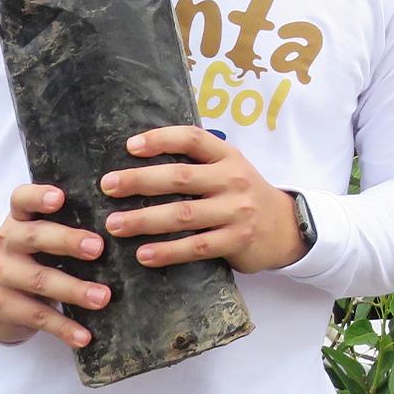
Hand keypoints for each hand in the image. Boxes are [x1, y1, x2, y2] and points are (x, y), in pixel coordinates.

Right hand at [0, 184, 109, 347]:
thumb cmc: (36, 258)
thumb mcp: (44, 237)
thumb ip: (70, 224)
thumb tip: (125, 220)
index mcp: (19, 218)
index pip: (22, 198)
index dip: (38, 196)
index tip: (60, 198)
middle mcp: (6, 242)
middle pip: (35, 236)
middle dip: (68, 241)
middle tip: (98, 248)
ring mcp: (2, 275)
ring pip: (39, 279)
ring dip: (74, 290)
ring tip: (103, 297)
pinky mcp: (3, 306)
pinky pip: (37, 317)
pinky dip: (64, 328)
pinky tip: (85, 336)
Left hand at [99, 126, 306, 273]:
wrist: (285, 227)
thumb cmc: (243, 194)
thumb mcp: (229, 169)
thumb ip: (197, 162)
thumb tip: (139, 157)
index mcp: (228, 156)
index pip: (192, 138)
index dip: (161, 139)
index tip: (129, 146)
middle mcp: (233, 180)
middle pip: (181, 177)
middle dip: (140, 181)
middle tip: (107, 186)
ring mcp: (236, 211)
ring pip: (184, 215)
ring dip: (145, 220)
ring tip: (114, 224)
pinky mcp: (236, 241)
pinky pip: (197, 247)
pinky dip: (168, 251)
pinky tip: (143, 254)